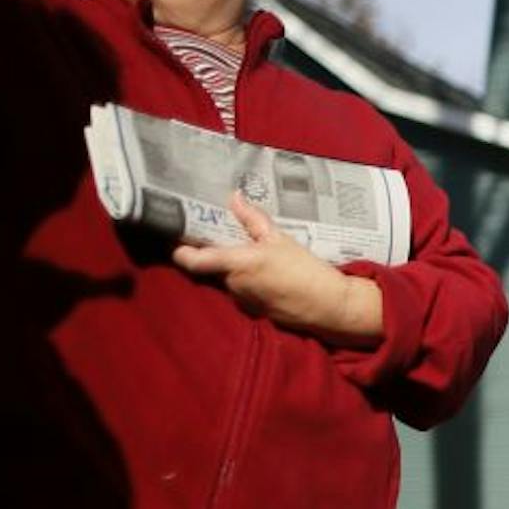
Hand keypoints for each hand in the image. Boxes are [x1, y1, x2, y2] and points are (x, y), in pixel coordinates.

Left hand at [173, 193, 382, 347]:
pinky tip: (272, 276)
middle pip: (212, 267)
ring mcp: (241, 299)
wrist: (328, 305)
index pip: (192, 260)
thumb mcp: (280, 238)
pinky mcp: (254, 310)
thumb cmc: (305, 270)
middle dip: (220, 254)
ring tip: (260, 256)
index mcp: (235, 263)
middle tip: (235, 238)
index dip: (180, 250)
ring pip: (229, 279)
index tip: (180, 239)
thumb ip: (253, 219)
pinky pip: (244, 291)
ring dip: (238, 268)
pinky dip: (251, 282)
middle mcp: (232, 283)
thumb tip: (234, 198)